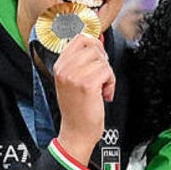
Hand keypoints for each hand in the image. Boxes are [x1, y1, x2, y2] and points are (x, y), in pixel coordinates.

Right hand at [51, 33, 114, 164]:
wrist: (76, 131)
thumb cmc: (78, 108)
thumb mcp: (73, 80)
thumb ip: (81, 61)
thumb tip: (97, 41)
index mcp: (60, 65)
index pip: (79, 38)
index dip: (95, 45)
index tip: (99, 57)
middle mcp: (64, 68)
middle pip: (93, 46)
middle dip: (103, 60)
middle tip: (101, 75)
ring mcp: (74, 76)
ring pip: (102, 59)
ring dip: (108, 74)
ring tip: (101, 88)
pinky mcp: (87, 85)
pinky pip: (107, 72)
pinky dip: (110, 83)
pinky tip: (104, 94)